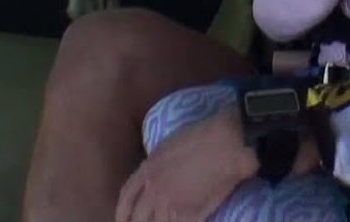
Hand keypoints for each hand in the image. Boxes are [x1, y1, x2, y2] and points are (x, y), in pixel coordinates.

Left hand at [115, 105, 256, 221]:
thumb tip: (157, 175)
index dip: (122, 212)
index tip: (123, 220)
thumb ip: (158, 163)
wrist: (226, 142)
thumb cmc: (202, 136)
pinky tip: (188, 219)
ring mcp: (171, 204)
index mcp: (147, 170)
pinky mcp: (190, 214)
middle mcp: (154, 190)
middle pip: (139, 217)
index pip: (126, 197)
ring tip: (170, 220)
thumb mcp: (169, 144)